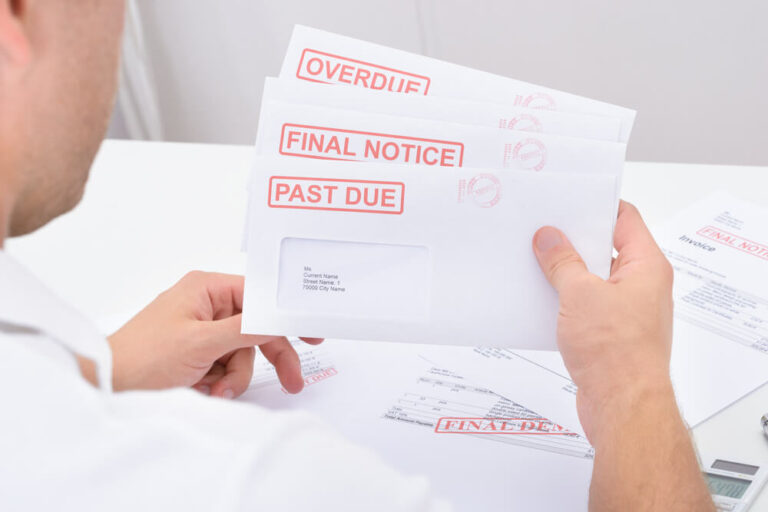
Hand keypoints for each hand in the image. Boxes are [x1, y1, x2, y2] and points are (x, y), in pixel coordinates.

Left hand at [108, 271, 321, 397]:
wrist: (106, 388)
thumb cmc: (141, 357)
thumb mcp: (200, 342)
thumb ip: (245, 329)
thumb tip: (279, 319)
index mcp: (206, 288)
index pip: (260, 295)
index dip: (286, 313)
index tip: (312, 331)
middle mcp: (206, 305)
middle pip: (256, 328)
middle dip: (267, 356)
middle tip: (291, 380)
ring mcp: (201, 330)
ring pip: (243, 353)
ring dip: (235, 376)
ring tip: (215, 389)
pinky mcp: (197, 353)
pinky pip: (227, 366)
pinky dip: (221, 381)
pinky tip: (205, 389)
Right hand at [532, 201, 674, 441]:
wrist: (623, 406)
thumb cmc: (618, 354)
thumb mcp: (580, 294)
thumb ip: (562, 262)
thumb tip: (549, 238)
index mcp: (646, 267)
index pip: (625, 219)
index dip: (596, 206)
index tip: (567, 201)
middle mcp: (641, 286)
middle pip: (606, 249)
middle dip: (573, 241)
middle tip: (544, 231)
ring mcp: (627, 311)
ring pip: (593, 279)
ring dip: (566, 273)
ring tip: (537, 263)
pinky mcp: (610, 333)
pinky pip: (586, 305)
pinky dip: (565, 300)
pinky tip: (542, 299)